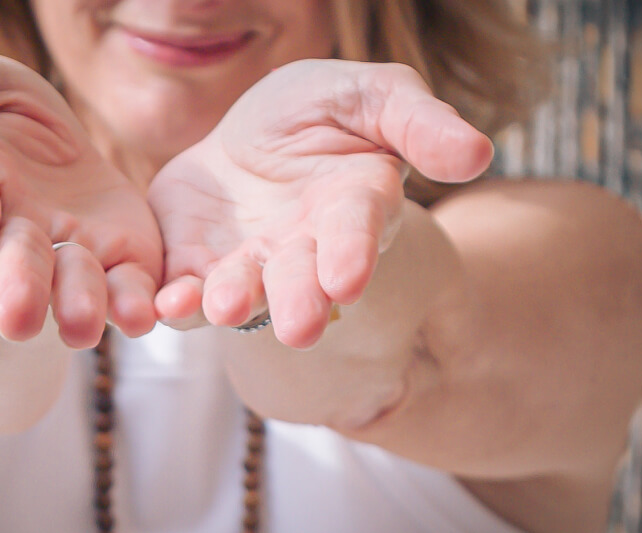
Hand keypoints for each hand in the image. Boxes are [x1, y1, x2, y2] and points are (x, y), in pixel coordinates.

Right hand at [0, 48, 162, 347]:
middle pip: (16, 264)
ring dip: (78, 306)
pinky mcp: (121, 257)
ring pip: (73, 283)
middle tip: (17, 322)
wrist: (57, 144)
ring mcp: (69, 251)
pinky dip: (135, 302)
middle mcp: (17, 232)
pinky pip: (128, 284)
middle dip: (17, 291)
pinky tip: (144, 315)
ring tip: (82, 329)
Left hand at [150, 59, 491, 347]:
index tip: (347, 279)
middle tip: (298, 328)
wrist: (251, 133)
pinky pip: (185, 286)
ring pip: (242, 289)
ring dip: (233, 302)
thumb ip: (419, 123)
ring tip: (224, 309)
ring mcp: (248, 260)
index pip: (356, 232)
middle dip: (298, 300)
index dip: (352, 253)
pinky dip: (175, 299)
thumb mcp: (372, 95)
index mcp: (352, 206)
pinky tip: (163, 304)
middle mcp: (303, 247)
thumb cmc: (323, 110)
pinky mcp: (196, 262)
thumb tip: (478, 153)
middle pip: (301, 277)